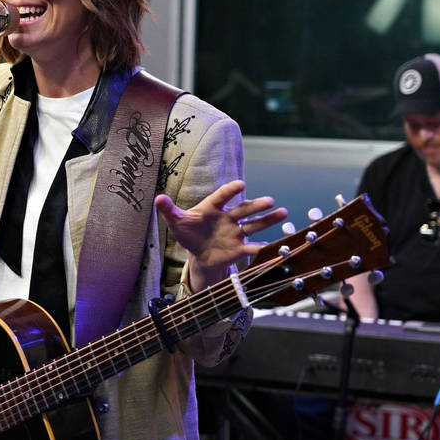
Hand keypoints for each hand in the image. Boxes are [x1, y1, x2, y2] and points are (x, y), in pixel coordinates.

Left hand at [155, 180, 287, 290]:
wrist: (198, 254)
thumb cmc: (188, 233)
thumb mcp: (177, 222)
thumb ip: (169, 210)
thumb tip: (157, 198)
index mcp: (212, 207)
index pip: (222, 196)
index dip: (231, 190)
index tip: (240, 185)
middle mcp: (228, 218)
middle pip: (244, 209)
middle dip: (257, 205)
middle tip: (270, 201)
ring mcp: (236, 233)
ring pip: (254, 225)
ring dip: (268, 220)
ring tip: (283, 213)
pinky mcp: (239, 248)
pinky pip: (252, 247)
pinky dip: (262, 249)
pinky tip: (273, 248)